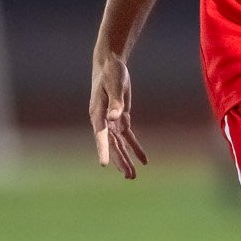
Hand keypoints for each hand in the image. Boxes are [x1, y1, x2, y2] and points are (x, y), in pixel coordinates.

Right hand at [88, 53, 146, 178]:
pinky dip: (135, 147)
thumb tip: (114, 118)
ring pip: (119, 144)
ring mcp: (111, 120)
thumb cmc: (111, 72)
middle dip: (120, 161)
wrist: (110, 64)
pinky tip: (143, 160)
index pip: (100, 135)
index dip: (103, 149)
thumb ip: (115, 102)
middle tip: (129, 176)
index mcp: (98, 113)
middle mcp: (102, 120)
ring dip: (126, 158)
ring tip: (132, 176)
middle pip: (112, 144)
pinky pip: (128, 136)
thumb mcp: (115, 84)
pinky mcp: (120, 118)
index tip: (103, 164)